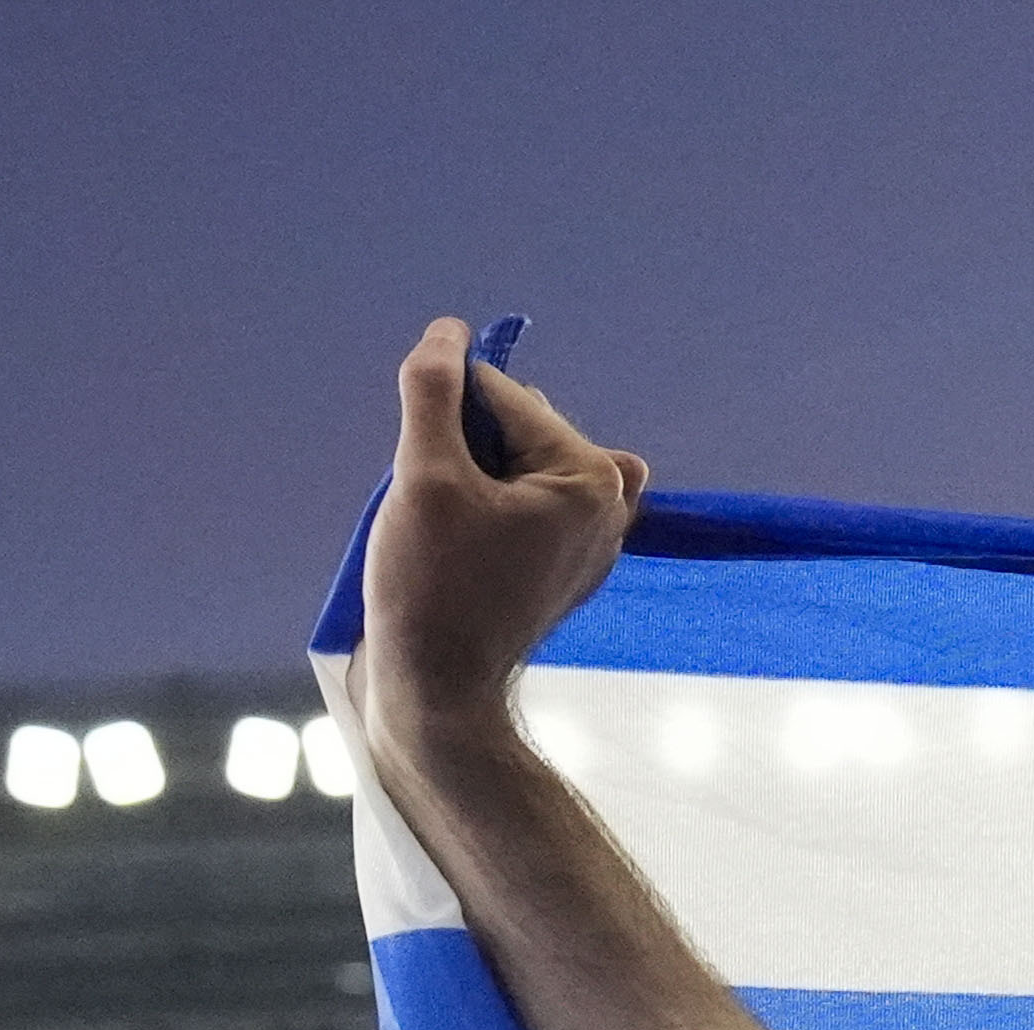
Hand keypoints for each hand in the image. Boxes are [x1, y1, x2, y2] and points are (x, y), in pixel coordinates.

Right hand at [358, 318, 650, 763]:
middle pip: (511, 429)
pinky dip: (481, 510)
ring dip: (466, 480)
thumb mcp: (423, 473)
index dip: (442, 419)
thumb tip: (447, 331)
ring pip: (508, 466)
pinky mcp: (562, 566)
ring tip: (448, 536)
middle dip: (460, 452)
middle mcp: (610, 506)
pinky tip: (460, 553)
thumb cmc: (432, 586)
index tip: (426, 480)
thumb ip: (434, 391)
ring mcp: (591, 541)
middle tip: (441, 518)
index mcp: (593, 477)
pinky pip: (515, 505)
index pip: (501, 394)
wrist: (439, 693)